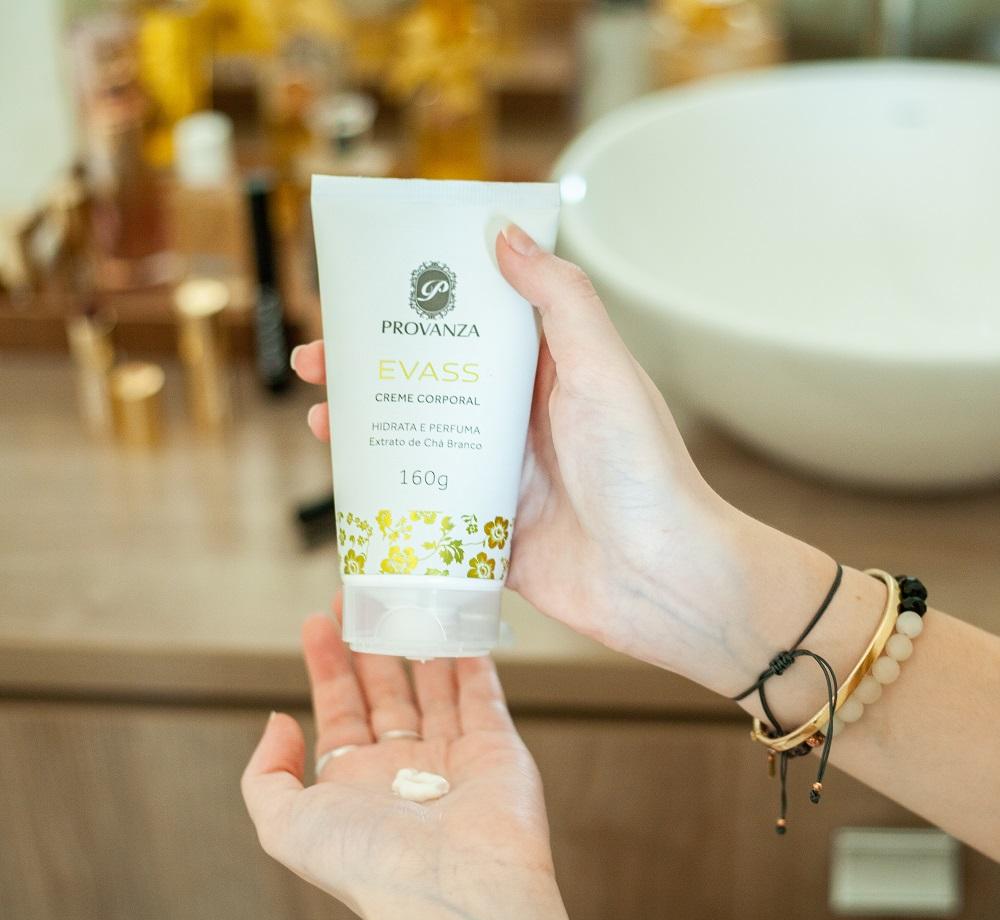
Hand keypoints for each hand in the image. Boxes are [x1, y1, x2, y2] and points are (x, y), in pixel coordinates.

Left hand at [241, 600, 603, 919]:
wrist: (453, 889)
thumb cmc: (367, 861)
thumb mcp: (285, 824)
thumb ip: (267, 775)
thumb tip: (278, 720)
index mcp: (356, 782)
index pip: (340, 709)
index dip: (328, 662)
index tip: (320, 618)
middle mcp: (403, 767)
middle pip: (386, 689)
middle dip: (372, 641)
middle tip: (363, 593)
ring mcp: (453, 756)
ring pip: (434, 685)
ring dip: (420, 642)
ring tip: (407, 597)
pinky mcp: (497, 748)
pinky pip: (483, 693)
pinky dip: (472, 658)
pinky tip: (457, 623)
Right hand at [291, 226, 838, 703]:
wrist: (663, 579)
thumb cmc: (644, 472)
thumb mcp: (604, 370)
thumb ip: (560, 301)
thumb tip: (504, 235)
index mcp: (547, 374)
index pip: (470, 325)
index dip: (417, 307)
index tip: (365, 293)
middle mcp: (519, 421)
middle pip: (431, 383)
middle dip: (371, 371)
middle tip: (319, 363)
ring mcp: (500, 477)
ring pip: (420, 443)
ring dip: (368, 431)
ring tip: (322, 422)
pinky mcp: (487, 531)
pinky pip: (426, 508)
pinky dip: (386, 497)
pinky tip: (350, 489)